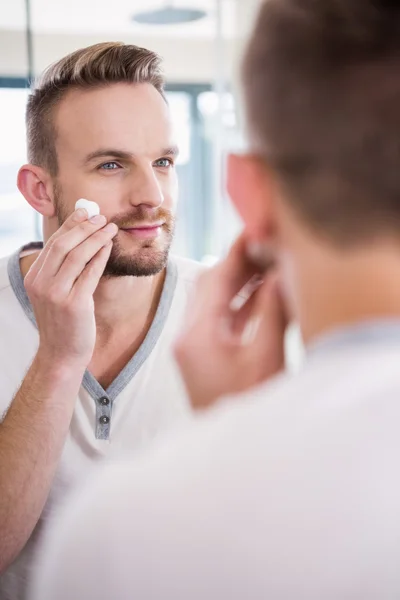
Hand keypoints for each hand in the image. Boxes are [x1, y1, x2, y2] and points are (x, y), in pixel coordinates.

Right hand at [24, 209, 117, 369]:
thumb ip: (62, 269)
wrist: (62, 353)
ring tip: (111, 229)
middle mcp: (41, 284)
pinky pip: (90, 273)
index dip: (70, 225)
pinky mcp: (74, 304)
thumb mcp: (55, 292)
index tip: (86, 212)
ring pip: (77, 256)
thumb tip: (81, 238)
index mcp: (34, 278)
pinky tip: (109, 248)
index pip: (53, 243)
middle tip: (102, 217)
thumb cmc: (64, 322)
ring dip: (96, 238)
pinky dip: (101, 257)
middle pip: (63, 245)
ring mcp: (56, 294)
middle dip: (84, 227)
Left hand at [174, 235, 287, 408]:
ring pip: (214, 301)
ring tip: (266, 263)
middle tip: (263, 243)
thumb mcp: (265, 357)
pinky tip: (259, 294)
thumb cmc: (246, 407)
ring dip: (238, 282)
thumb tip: (278, 274)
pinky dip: (238, 304)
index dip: (236, 252)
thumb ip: (270, 312)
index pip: (215, 280)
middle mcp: (189, 337)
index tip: (253, 230)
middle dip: (237, 263)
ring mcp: (194, 347)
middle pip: (210, 286)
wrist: (228, 451)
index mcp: (196, 335)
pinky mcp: (203, 356)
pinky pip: (219, 319)